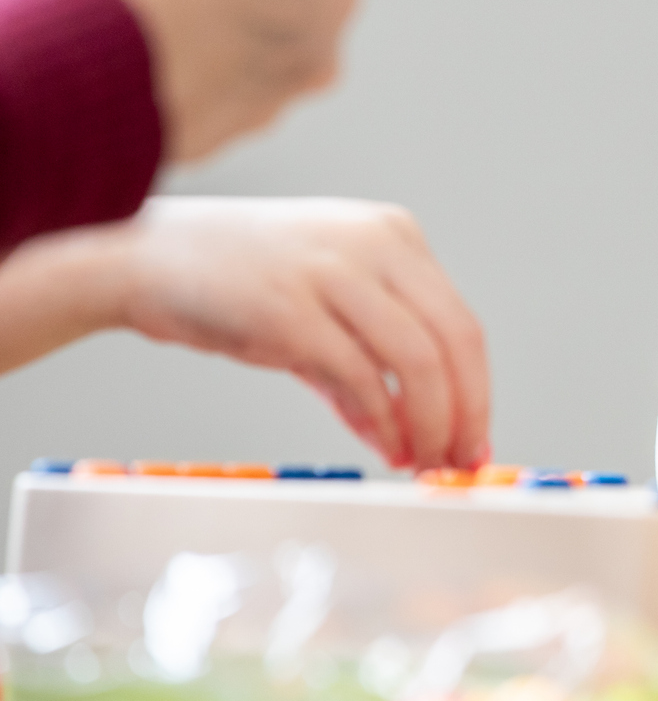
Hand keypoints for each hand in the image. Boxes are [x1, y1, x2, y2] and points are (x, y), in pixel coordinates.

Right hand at [0, 197, 490, 468]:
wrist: (137, 256)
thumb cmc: (231, 282)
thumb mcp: (319, 304)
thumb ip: (366, 363)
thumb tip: (405, 433)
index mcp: (392, 237)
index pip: (461, 325)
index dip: (477, 392)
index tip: (474, 440)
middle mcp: (374, 245)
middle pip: (454, 342)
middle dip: (465, 414)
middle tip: (458, 464)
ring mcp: (332, 273)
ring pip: (419, 360)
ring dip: (430, 425)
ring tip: (422, 463)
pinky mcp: (289, 310)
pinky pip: (361, 376)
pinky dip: (383, 421)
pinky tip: (384, 447)